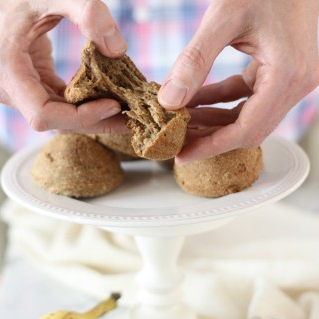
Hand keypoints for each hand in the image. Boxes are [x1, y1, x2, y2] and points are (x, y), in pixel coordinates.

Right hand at [0, 0, 127, 132]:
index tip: (114, 105)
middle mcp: (15, 92)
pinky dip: (89, 105)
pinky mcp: (38, 89)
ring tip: (128, 113)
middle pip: (61, 122)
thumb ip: (83, 10)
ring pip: (65, 118)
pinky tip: (111, 98)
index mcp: (10, 74)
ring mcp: (27, 94)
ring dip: (98, 117)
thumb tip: (118, 48)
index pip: (44, 114)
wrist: (2, 7)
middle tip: (133, 120)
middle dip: (99, 121)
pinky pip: (65, 106)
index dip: (80, 116)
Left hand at [158, 0, 318, 162]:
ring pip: (246, 116)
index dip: (212, 146)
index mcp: (287, 75)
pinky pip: (245, 97)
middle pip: (247, 129)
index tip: (183, 156)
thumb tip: (169, 101)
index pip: (247, 129)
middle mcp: (295, 84)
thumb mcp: (223, 18)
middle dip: (210, 137)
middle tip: (178, 140)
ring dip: (212, 120)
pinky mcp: (279, 73)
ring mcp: (289, 80)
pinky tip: (195, 101)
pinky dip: (219, 101)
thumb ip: (195, 61)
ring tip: (182, 121)